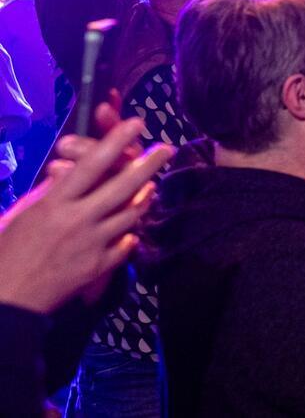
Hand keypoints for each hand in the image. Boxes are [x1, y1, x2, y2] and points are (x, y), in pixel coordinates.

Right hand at [0, 114, 173, 313]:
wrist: (3, 302)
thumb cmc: (2, 254)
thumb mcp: (18, 216)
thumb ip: (47, 193)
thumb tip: (66, 173)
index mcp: (53, 204)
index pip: (91, 165)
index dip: (116, 141)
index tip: (136, 123)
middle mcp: (77, 220)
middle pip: (122, 186)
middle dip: (149, 164)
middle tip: (166, 148)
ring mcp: (91, 245)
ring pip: (130, 214)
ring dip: (144, 198)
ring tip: (152, 186)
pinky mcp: (97, 268)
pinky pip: (124, 245)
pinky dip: (129, 234)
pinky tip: (133, 228)